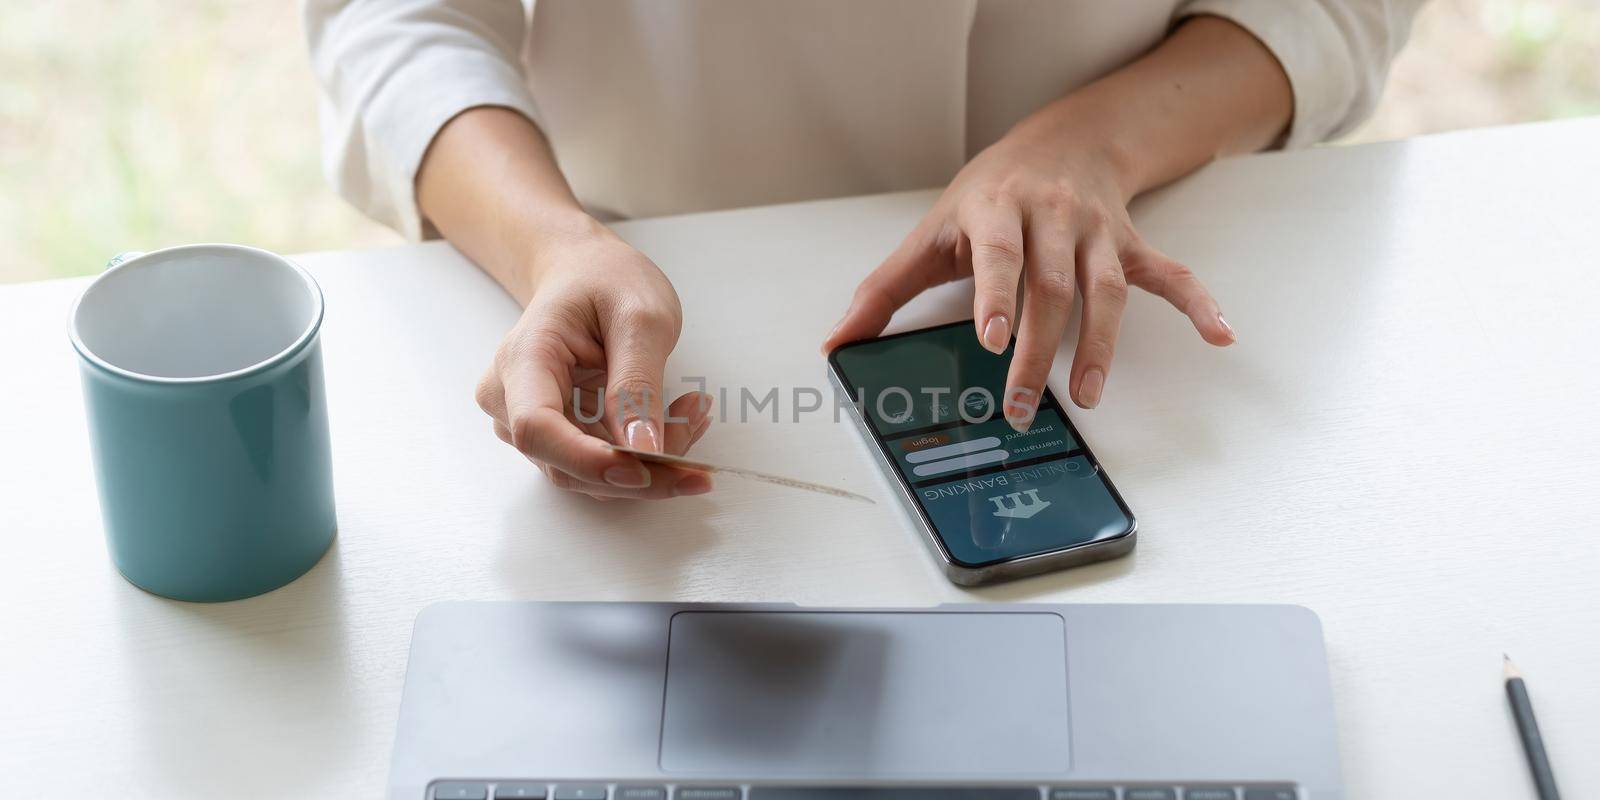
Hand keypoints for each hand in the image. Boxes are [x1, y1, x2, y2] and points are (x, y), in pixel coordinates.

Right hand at [474, 222, 713, 498]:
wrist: (584, 272)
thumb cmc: (605, 281)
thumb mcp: (640, 317)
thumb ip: (638, 383)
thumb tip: (644, 449)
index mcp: (523, 359)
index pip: (537, 429)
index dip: (590, 460)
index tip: (649, 466)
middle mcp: (511, 400)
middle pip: (568, 465)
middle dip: (641, 467)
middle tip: (699, 425)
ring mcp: (529, 423)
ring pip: (590, 476)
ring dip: (651, 462)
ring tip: (695, 412)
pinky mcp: (556, 437)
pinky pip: (601, 467)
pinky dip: (646, 454)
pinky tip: (680, 420)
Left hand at [824, 119, 1234, 426]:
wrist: (1060, 141)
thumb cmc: (988, 195)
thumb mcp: (931, 232)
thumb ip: (884, 291)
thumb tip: (835, 344)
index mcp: (998, 211)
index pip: (1000, 255)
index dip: (998, 295)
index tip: (992, 338)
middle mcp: (1052, 218)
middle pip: (1053, 288)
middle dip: (1038, 349)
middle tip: (1019, 404)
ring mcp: (1096, 232)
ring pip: (1106, 291)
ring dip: (1101, 347)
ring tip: (1086, 397)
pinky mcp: (1131, 244)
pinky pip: (1169, 275)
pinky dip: (1198, 303)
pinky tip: (1221, 334)